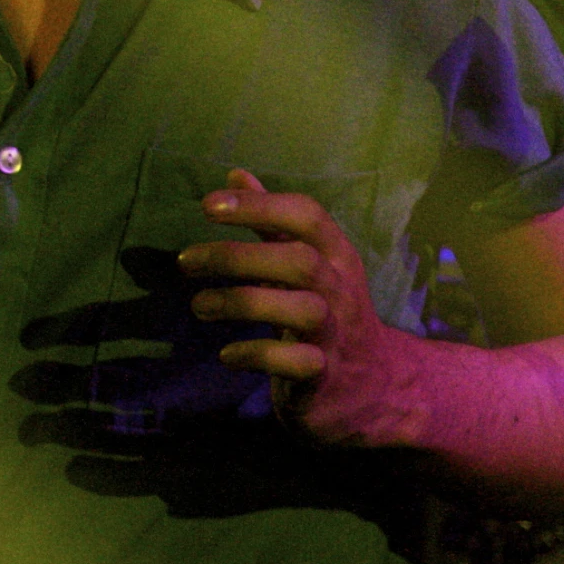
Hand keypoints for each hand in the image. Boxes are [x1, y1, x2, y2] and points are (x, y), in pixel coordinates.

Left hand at [177, 170, 424, 447]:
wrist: (378, 389)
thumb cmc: (328, 314)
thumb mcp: (306, 264)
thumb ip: (271, 222)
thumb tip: (236, 174)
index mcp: (336, 256)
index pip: (307, 215)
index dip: (259, 205)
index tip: (207, 206)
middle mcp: (341, 290)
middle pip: (298, 259)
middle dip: (237, 256)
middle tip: (185, 262)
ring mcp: (337, 334)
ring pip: (300, 308)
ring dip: (239, 302)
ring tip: (199, 306)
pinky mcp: (326, 376)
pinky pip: (296, 362)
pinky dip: (256, 354)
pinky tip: (226, 355)